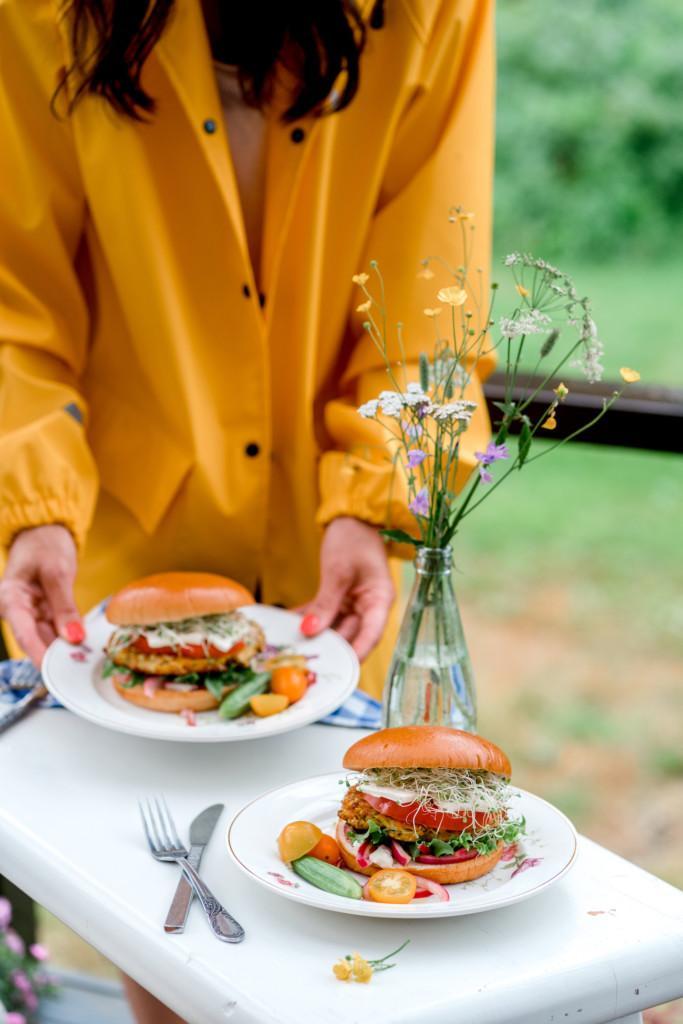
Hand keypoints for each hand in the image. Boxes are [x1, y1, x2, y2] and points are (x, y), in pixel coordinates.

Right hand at [0, 524, 82, 667]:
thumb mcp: (57, 571)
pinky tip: (85, 647)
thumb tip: (73, 637)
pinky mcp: (43, 613)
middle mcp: (16, 610)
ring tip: (85, 662)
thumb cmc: (44, 544)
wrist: (43, 531)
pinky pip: (56, 629)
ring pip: (47, 638)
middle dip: (56, 657)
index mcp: (9, 598)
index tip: (54, 672)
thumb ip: (64, 606)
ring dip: (65, 650)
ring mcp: (30, 613)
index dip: (39, 655)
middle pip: (36, 640)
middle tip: (78, 671)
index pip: (24, 633)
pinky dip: (69, 637)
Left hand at [298, 517, 394, 660]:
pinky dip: (308, 620)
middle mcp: (370, 607)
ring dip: (315, 636)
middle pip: (350, 635)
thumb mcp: (338, 571)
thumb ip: (325, 603)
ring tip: (291, 647)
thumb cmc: (354, 538)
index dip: (355, 654)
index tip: (337, 669)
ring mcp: (355, 604)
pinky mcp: (340, 600)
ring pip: (335, 629)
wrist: (353, 518)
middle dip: (328, 649)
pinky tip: (289, 625)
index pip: (370, 635)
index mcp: (380, 600)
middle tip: (303, 661)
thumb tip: (310, 631)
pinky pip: (324, 615)